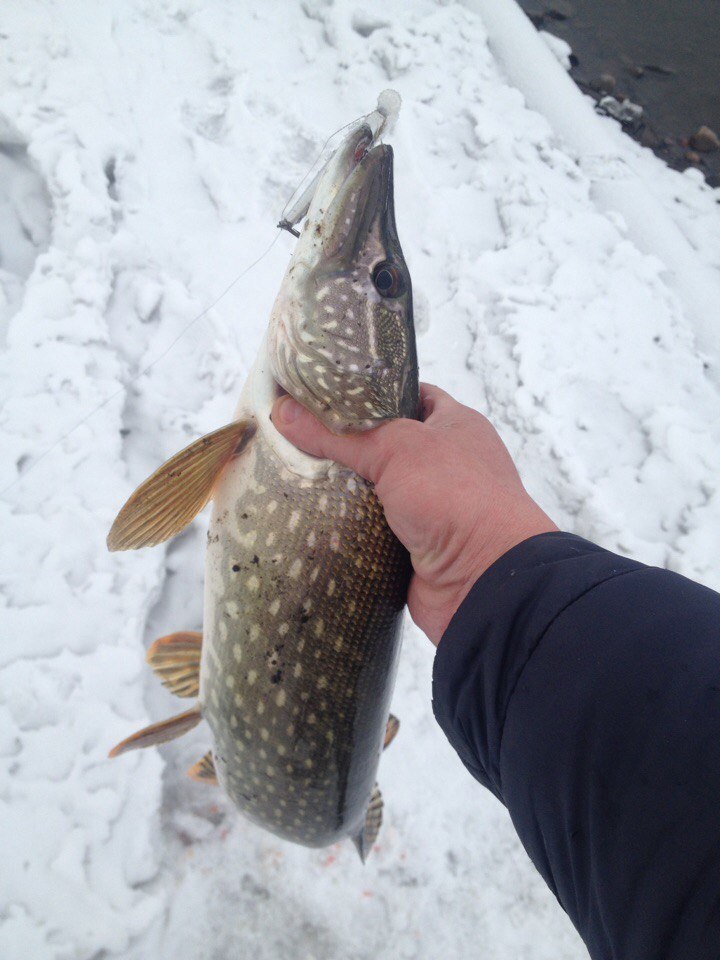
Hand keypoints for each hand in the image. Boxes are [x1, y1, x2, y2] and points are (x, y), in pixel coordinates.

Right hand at [272, 384, 556, 643]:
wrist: (484, 581)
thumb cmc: (455, 496)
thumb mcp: (394, 449)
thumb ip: (338, 433)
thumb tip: (282, 411)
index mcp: (455, 425)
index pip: (408, 395)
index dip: (369, 393)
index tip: (323, 392)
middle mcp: (446, 463)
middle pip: (386, 446)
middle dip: (346, 445)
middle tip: (296, 434)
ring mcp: (431, 508)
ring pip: (376, 491)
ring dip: (343, 490)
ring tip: (292, 472)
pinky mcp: (413, 546)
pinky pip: (372, 531)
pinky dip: (348, 529)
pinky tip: (310, 516)